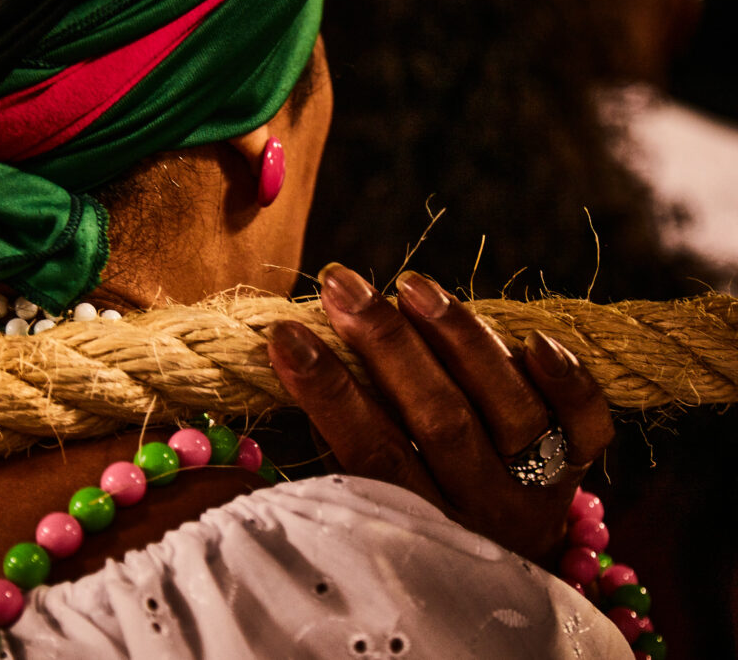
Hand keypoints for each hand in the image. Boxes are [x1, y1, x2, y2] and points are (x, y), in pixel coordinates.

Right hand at [267, 264, 614, 563]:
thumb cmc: (413, 524)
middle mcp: (479, 513)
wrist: (504, 586)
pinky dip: (566, 383)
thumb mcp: (372, 508)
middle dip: (387, 346)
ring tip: (411, 286)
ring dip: (459, 341)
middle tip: (344, 287)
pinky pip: (586, 427)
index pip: (369, 452)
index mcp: (417, 527)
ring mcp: (536, 492)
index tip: (286, 335)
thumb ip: (344, 442)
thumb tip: (293, 358)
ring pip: (507, 410)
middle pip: (439, 422)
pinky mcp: (578, 471)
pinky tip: (534, 339)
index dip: (326, 391)